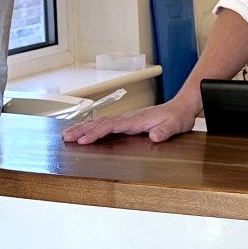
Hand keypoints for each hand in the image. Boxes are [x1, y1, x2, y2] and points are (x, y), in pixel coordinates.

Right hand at [64, 93, 198, 144]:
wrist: (181, 107)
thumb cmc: (177, 117)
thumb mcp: (175, 126)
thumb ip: (165, 131)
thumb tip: (155, 136)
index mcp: (135, 120)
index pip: (110, 126)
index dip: (96, 134)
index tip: (83, 141)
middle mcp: (128, 118)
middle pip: (99, 123)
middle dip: (81, 130)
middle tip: (65, 138)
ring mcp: (126, 119)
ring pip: (100, 122)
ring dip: (83, 128)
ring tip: (67, 134)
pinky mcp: (127, 122)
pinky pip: (105, 124)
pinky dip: (91, 127)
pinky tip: (84, 130)